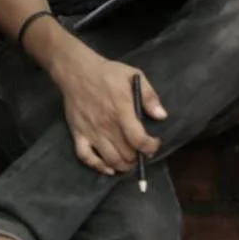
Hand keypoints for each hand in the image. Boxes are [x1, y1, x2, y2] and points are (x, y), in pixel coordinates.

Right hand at [53, 51, 164, 175]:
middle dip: (138, 158)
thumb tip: (162, 116)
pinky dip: (98, 167)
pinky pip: (86, 157)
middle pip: (126, 154)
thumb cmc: (107, 73)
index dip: (150, 147)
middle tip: (142, 152)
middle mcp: (106, 125)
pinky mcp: (78, 133)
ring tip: (130, 161)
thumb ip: (149, 96)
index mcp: (122, 111)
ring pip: (110, 159)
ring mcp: (91, 131)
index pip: (138, 140)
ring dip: (123, 166)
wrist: (76, 71)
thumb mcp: (133, 76)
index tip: (154, 144)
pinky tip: (108, 169)